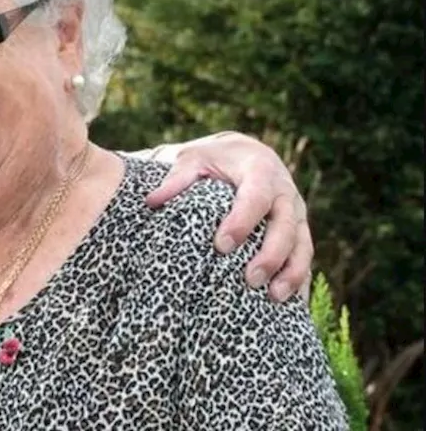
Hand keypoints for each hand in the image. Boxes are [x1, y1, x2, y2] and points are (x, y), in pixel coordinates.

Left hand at [145, 131, 312, 301]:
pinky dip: (301, 279)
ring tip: (275, 297)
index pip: (255, 198)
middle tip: (250, 280)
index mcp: (261, 170)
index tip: (221, 245)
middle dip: (271, 254)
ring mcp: (297, 213)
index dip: (242, 222)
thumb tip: (152, 201)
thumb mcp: (194, 159)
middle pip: (286, 225)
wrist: (244, 153)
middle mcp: (285, 192)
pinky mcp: (299, 230)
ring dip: (292, 272)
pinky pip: (305, 256)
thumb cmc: (214, 159)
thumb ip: (177, 178)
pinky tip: (294, 304)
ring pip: (302, 244)